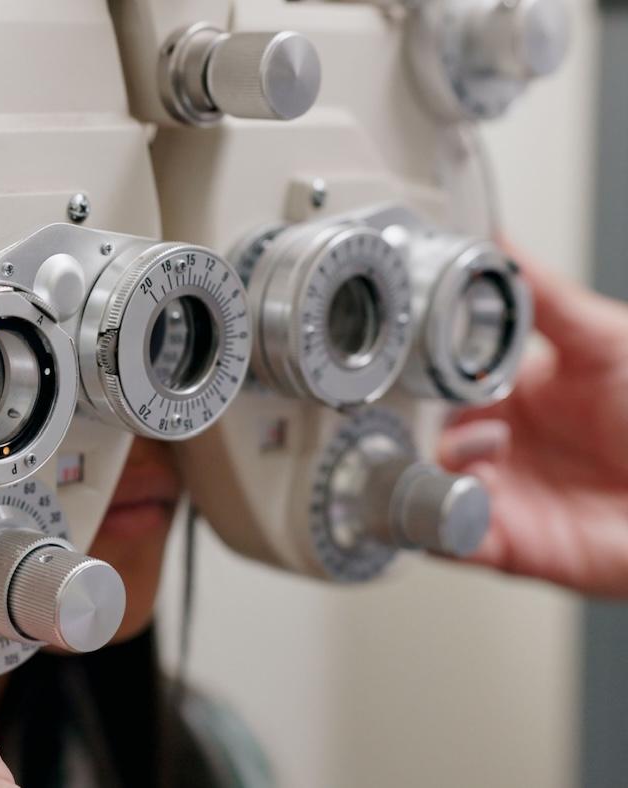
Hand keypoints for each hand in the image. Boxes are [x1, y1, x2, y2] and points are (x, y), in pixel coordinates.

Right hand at [439, 249, 627, 596]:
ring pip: (424, 488)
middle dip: (410, 429)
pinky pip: (451, 540)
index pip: (441, 387)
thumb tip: (494, 242)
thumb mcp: (602, 340)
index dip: (419, 380)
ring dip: (426, 475)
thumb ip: (543, 296)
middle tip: (426, 421)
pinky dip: (441, 525)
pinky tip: (467, 499)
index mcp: (515, 396)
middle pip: (423, 438)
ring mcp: (503, 496)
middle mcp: (502, 448)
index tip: (408, 369)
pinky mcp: (510, 546)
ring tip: (469, 461)